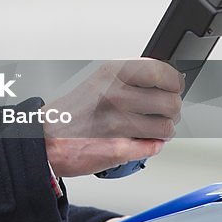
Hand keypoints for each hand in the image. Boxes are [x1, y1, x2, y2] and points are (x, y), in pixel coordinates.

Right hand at [42, 59, 183, 176]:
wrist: (46, 138)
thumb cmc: (73, 112)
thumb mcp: (100, 80)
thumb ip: (131, 78)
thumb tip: (165, 79)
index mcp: (112, 74)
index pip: (162, 72)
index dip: (175, 82)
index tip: (175, 86)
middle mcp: (115, 96)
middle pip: (171, 102)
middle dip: (172, 110)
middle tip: (164, 112)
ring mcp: (118, 123)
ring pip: (166, 128)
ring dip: (163, 130)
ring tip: (151, 129)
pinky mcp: (119, 148)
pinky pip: (154, 147)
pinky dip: (151, 145)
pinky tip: (141, 140)